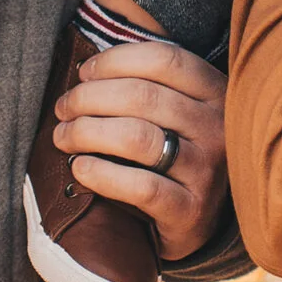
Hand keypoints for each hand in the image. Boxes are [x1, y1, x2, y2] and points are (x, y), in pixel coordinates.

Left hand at [52, 36, 229, 262]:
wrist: (195, 222)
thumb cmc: (172, 155)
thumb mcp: (175, 113)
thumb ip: (145, 86)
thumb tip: (85, 71)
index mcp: (216, 92)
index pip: (164, 60)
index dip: (115, 61)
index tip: (83, 73)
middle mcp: (218, 128)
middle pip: (143, 96)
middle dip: (89, 98)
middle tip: (63, 109)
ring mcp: (208, 170)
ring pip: (137, 138)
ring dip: (87, 132)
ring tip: (63, 136)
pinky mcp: (191, 210)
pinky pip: (140, 187)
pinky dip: (101, 174)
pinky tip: (79, 167)